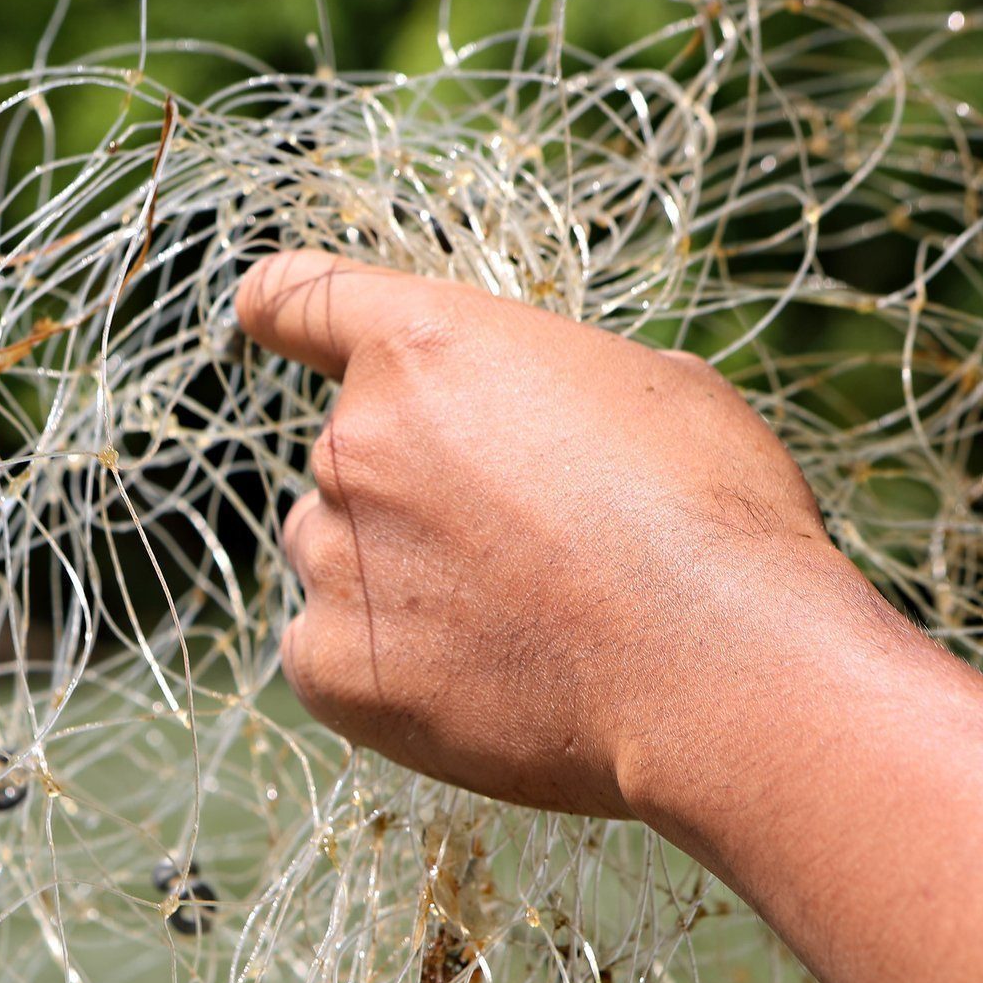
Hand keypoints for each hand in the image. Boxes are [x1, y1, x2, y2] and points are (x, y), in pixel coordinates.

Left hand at [237, 248, 882, 818]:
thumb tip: (556, 421)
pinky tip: (477, 683)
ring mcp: (335, 556)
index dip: (283, 306)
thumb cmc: (713, 522)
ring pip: (333, 555)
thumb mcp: (656, 393)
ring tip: (511, 622)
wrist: (720, 670)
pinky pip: (327, 653)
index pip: (305, 299)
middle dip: (412, 491)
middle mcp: (355, 441)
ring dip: (392, 577)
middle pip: (347, 458)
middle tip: (521, 548)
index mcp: (426, 347)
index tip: (262, 313)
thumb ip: (555, 388)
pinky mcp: (330, 664)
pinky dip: (380, 668)